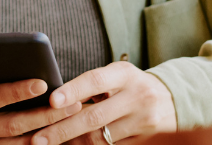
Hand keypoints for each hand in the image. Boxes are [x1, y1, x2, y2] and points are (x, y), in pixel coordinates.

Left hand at [29, 62, 176, 144]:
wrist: (174, 100)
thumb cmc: (132, 84)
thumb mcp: (118, 75)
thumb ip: (93, 85)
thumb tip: (54, 99)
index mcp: (125, 74)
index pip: (96, 81)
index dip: (73, 91)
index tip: (51, 101)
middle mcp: (137, 96)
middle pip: (95, 116)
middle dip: (63, 129)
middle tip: (38, 137)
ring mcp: (142, 121)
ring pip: (101, 137)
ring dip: (72, 142)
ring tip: (48, 144)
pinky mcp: (144, 140)